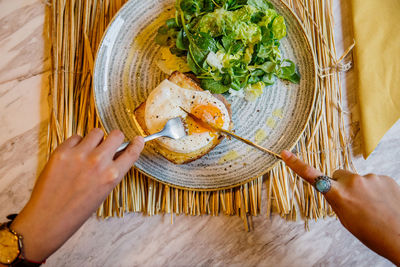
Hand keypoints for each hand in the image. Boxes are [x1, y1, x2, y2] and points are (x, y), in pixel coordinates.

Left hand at [10, 129, 143, 261]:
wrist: (48, 219)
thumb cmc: (77, 210)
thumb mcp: (103, 192)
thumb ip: (111, 172)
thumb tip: (115, 155)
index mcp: (112, 175)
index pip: (132, 152)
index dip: (137, 144)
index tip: (138, 139)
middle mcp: (99, 162)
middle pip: (116, 135)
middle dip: (114, 138)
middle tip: (108, 144)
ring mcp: (80, 155)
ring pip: (96, 132)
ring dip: (95, 140)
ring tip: (87, 151)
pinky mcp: (62, 152)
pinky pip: (75, 137)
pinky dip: (76, 144)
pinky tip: (72, 156)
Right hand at [281, 150, 399, 264]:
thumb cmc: (370, 233)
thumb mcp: (344, 219)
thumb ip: (336, 200)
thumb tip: (335, 189)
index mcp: (338, 195)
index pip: (312, 176)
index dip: (296, 164)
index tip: (284, 154)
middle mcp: (352, 182)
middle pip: (339, 175)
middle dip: (341, 184)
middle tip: (353, 203)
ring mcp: (370, 178)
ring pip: (357, 179)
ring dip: (361, 189)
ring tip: (372, 207)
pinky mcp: (385, 178)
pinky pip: (373, 181)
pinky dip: (375, 190)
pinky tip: (382, 203)